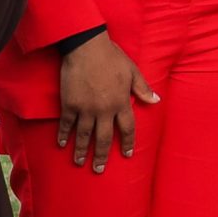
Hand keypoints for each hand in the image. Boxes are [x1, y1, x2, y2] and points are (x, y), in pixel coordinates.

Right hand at [57, 33, 159, 172]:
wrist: (86, 47)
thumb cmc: (112, 56)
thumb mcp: (132, 71)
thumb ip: (142, 88)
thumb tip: (156, 101)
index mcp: (121, 102)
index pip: (127, 128)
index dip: (127, 142)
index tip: (127, 154)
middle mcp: (104, 110)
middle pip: (104, 138)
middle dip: (102, 156)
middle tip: (99, 169)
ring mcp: (85, 108)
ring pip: (84, 135)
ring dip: (82, 151)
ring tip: (80, 162)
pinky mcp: (69, 104)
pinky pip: (67, 124)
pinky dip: (64, 135)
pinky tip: (61, 144)